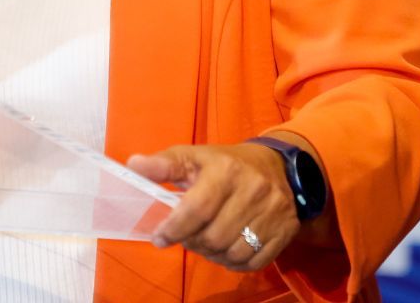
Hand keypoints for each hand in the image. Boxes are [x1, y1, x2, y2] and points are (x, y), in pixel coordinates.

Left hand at [127, 142, 298, 272]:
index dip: (174, 229)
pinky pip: (253, 262)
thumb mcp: (194, 156)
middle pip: (213, 237)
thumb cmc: (226, 164)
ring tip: (206, 242)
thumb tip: (133, 165)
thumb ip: (163, 164)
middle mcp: (253, 190)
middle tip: (186, 237)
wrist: (279, 167)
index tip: (159, 238)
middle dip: (193, 243)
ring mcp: (273, 212)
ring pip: (233, 253)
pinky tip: (226, 249)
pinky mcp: (286, 231)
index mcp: (226, 170)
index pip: (196, 209)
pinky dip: (234, 263)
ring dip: (212, 255)